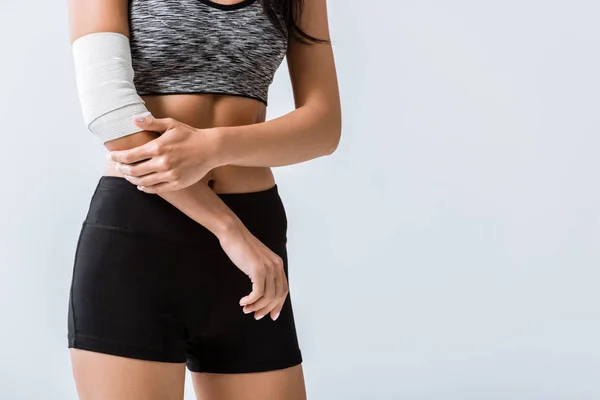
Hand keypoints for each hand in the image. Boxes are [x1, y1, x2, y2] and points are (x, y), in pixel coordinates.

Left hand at [108, 115, 222, 192]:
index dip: (117, 157)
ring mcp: (169, 175)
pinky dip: (145, 188)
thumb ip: (150, 122)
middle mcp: (162, 163)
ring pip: (142, 182)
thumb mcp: (171, 124)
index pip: (129, 156)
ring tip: (128, 175)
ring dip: (132, 179)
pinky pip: (155, 189)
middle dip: (122, 169)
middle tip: (118, 167)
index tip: (111, 156)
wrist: (210, 149)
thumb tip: (133, 119)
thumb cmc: (190, 135)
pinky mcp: (176, 183)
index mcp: (157, 147)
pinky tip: (141, 185)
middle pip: (133, 171)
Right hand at [218, 222, 288, 320]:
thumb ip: (263, 273)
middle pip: (277, 295)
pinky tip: (243, 301)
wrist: (233, 233)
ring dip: (257, 306)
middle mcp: (276, 266)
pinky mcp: (258, 270)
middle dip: (267, 309)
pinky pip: (257, 293)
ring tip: (247, 309)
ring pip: (268, 296)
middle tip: (256, 316)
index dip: (278, 305)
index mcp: (278, 264)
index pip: (283, 290)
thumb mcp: (257, 261)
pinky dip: (250, 301)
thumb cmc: (242, 247)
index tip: (271, 315)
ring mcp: (268, 268)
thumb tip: (263, 292)